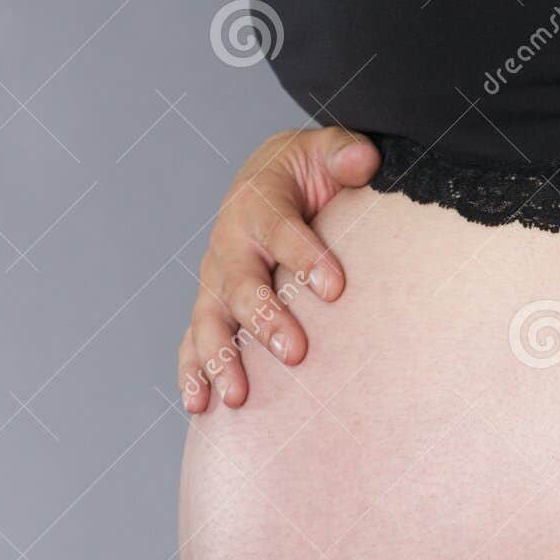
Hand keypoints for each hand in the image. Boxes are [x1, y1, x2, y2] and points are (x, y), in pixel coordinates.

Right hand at [180, 127, 379, 410]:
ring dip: (221, 359)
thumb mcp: (325, 153)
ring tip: (238, 396)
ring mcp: (215, 282)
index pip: (281, 230)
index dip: (305, 257)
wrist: (266, 185)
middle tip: (294, 352)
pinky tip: (202, 406)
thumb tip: (366, 160)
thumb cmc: (304, 174)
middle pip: (241, 285)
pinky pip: (193, 344)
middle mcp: (230, 245)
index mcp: (258, 204)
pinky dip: (193, 374)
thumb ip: (344, 154)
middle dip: (265, 319)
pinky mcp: (211, 309)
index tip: (335, 288)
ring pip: (210, 321)